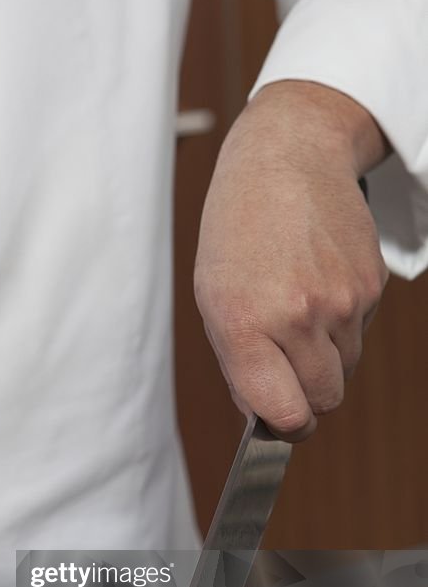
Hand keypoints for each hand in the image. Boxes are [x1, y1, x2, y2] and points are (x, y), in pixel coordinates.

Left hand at [194, 80, 388, 440]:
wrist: (287, 159)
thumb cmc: (238, 230)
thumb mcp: (214, 298)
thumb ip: (239, 364)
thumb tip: (264, 415)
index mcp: (245, 324)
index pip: (286, 413)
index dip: (286, 427)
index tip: (282, 422)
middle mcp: (297, 316)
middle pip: (324, 400)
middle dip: (307, 395)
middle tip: (287, 369)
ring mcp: (342, 300)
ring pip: (345, 368)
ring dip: (325, 356)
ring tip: (297, 308)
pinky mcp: (372, 285)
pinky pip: (361, 332)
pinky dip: (342, 323)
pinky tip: (318, 284)